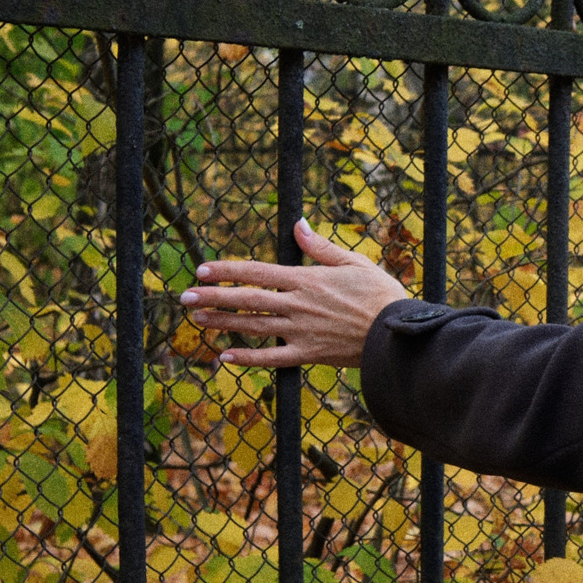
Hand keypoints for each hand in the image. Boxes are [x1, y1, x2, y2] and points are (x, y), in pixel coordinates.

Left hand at [178, 218, 411, 369]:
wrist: (398, 331)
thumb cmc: (380, 294)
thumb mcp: (353, 262)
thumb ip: (320, 246)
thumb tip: (298, 224)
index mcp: (306, 279)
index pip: (256, 272)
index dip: (226, 270)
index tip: (202, 271)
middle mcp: (298, 304)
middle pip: (247, 299)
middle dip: (213, 297)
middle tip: (185, 298)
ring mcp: (301, 330)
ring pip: (254, 326)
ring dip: (222, 323)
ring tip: (197, 320)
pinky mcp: (309, 354)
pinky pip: (273, 358)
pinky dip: (249, 358)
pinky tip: (226, 356)